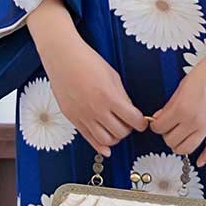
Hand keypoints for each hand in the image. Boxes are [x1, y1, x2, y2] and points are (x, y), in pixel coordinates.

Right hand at [26, 0, 148, 156]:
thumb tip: (130, 113)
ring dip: (115, 137)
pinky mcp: (72, 118)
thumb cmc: (87, 62)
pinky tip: (106, 148)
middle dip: (128, 129)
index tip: (142, 122)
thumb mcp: (113, 77)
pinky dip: (99, 146)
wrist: (63, 57)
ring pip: (105, 140)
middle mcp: (96, 109)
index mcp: (109, 97)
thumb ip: (122, 97)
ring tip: (116, 128)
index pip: (134, 120)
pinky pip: (88, 139)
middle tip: (129, 123)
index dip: (142, 123)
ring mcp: (83, 115)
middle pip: (121, 133)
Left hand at [148, 28, 205, 167]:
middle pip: (171, 141)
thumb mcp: (183, 85)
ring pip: (187, 149)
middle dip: (167, 136)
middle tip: (170, 129)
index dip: (156, 126)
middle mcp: (193, 121)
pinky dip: (205, 157)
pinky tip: (200, 160)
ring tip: (180, 140)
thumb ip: (171, 104)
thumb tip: (162, 116)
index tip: (159, 123)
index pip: (159, 128)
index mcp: (181, 108)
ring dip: (180, 147)